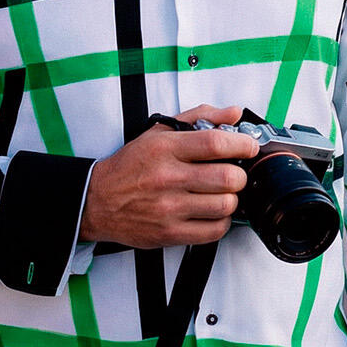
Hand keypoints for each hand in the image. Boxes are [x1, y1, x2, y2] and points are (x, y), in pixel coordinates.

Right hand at [78, 103, 257, 247]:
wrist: (97, 201)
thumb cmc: (130, 166)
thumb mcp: (159, 132)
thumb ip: (199, 118)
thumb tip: (233, 114)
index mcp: (165, 148)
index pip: (216, 143)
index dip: (242, 144)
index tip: (248, 147)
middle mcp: (168, 178)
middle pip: (227, 178)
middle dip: (239, 175)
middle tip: (234, 173)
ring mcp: (169, 208)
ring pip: (225, 205)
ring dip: (230, 199)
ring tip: (221, 193)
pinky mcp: (169, 233)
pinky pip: (214, 231)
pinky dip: (221, 222)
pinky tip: (212, 212)